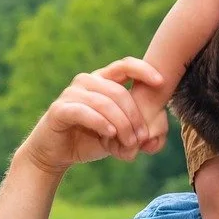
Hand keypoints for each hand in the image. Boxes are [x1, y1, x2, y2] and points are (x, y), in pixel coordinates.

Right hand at [16, 57, 165, 172]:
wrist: (57, 153)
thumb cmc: (92, 139)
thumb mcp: (121, 137)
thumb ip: (141, 136)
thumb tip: (154, 139)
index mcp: (104, 80)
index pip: (126, 65)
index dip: (144, 70)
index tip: (161, 83)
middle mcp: (87, 81)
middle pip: (119, 92)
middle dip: (135, 116)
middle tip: (141, 138)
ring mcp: (72, 93)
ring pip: (104, 103)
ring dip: (121, 124)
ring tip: (129, 143)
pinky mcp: (60, 109)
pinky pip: (84, 112)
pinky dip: (100, 123)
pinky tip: (109, 135)